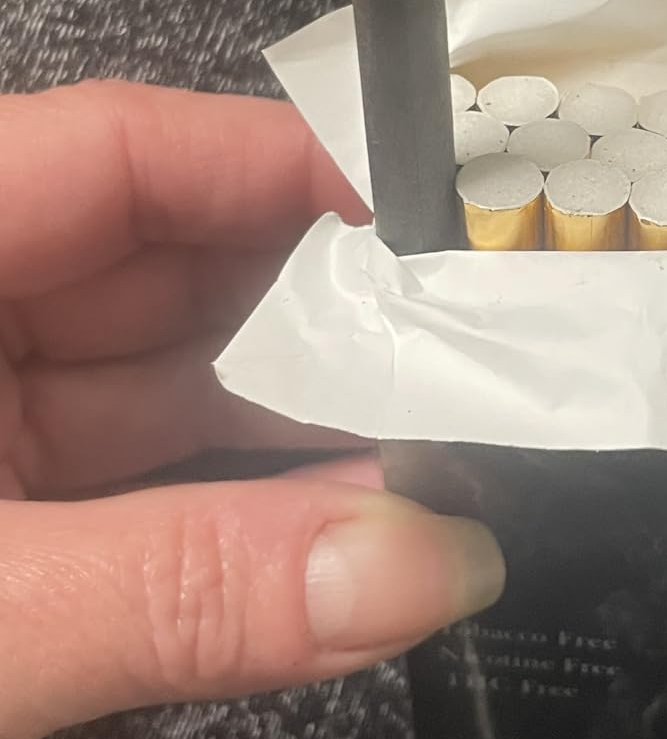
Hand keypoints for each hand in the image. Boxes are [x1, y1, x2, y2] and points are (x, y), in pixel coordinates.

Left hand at [0, 81, 503, 738]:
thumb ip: (185, 588)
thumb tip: (428, 564)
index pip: (122, 149)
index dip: (287, 167)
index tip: (433, 220)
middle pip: (166, 259)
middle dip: (323, 317)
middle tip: (471, 357)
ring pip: (165, 372)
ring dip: (300, 421)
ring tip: (442, 450)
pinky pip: (136, 466)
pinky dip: (235, 498)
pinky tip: (344, 523)